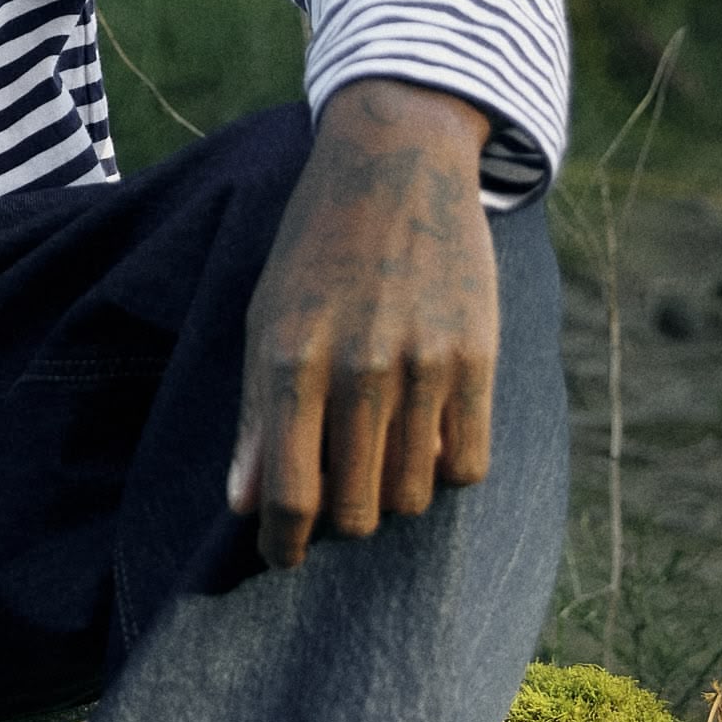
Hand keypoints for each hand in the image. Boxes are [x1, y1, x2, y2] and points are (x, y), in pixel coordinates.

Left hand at [227, 80, 497, 568]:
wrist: (396, 163)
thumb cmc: (316, 247)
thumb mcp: (266, 318)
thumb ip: (256, 415)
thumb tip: (243, 505)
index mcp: (292, 360)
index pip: (289, 494)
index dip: (283, 544)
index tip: (282, 557)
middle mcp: (359, 369)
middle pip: (357, 509)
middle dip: (342, 523)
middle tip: (336, 499)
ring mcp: (424, 365)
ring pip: (414, 495)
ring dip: (393, 497)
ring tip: (379, 463)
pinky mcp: (478, 357)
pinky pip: (468, 464)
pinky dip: (444, 471)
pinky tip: (425, 441)